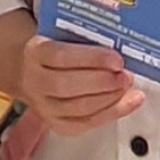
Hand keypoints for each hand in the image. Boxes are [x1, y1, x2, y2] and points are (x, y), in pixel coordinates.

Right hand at [18, 29, 143, 135]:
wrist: (30, 73)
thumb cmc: (55, 52)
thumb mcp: (62, 36)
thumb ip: (85, 39)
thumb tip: (120, 41)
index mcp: (35, 53)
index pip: (61, 56)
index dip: (91, 59)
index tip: (116, 59)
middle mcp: (35, 82)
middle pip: (66, 86)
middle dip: (102, 82)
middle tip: (125, 76)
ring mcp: (44, 106)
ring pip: (77, 108)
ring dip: (109, 99)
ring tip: (127, 86)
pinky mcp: (56, 124)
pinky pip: (86, 123)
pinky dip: (112, 113)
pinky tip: (129, 103)